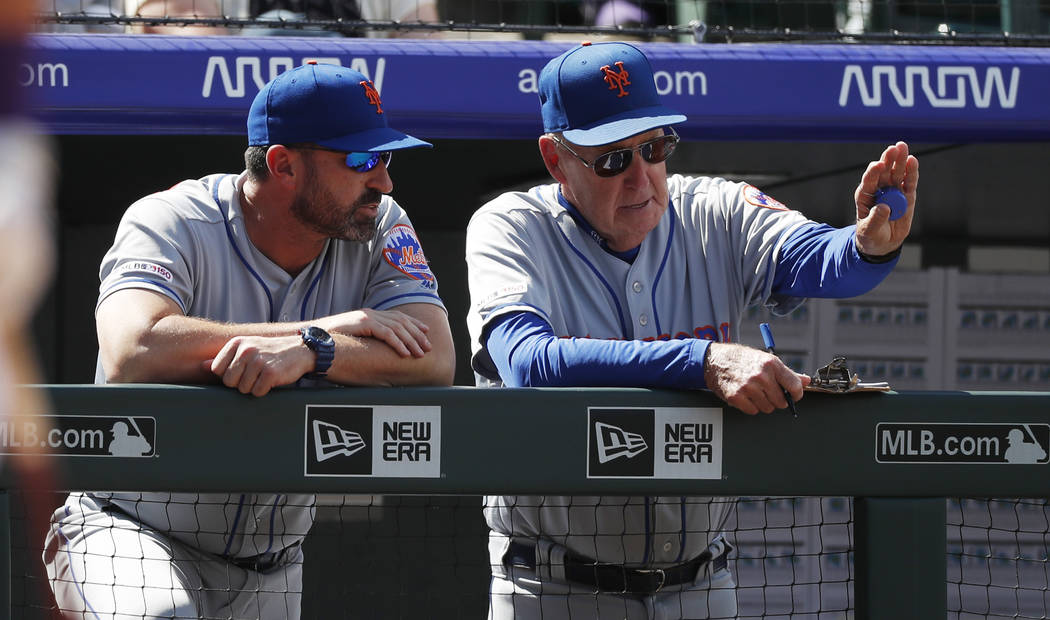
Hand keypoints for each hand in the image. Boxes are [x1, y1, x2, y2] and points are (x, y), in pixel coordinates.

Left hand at [207, 335, 311, 396]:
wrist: (300, 350)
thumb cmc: (270, 352)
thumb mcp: (247, 349)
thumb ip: (224, 358)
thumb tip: (202, 367)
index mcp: (237, 343)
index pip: (217, 370)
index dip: (229, 375)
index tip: (242, 370)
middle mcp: (246, 350)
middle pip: (229, 381)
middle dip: (241, 383)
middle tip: (255, 375)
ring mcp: (258, 361)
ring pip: (243, 389)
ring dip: (254, 387)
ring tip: (263, 376)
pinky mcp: (270, 372)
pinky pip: (257, 392)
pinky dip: (264, 390)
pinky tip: (271, 380)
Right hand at [318, 309, 430, 357]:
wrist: (313, 336)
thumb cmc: (330, 340)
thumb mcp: (353, 336)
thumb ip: (367, 338)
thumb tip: (377, 349)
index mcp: (369, 315)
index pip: (397, 317)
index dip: (413, 324)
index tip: (426, 332)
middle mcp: (371, 313)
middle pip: (401, 321)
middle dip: (417, 334)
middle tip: (428, 346)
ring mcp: (367, 317)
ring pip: (397, 328)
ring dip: (411, 341)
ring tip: (420, 353)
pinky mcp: (363, 324)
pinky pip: (386, 333)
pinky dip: (398, 343)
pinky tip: (406, 353)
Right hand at [703, 343, 809, 414]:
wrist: (716, 360)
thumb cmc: (742, 359)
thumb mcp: (766, 360)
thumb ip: (787, 373)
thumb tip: (806, 381)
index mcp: (771, 364)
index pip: (795, 386)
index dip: (796, 394)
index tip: (794, 396)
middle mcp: (761, 376)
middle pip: (781, 401)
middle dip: (778, 400)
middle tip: (769, 393)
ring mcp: (748, 387)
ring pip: (767, 408)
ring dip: (763, 404)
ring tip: (755, 393)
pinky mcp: (736, 397)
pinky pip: (753, 411)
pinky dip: (751, 407)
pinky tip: (746, 397)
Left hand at [854, 141, 918, 255]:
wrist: (883, 243)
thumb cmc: (871, 235)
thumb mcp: (869, 231)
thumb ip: (875, 220)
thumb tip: (884, 208)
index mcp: (865, 196)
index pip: (869, 181)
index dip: (873, 173)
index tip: (878, 165)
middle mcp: (879, 189)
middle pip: (884, 172)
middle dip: (888, 160)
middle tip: (893, 148)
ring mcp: (894, 191)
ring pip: (897, 173)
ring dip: (900, 160)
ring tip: (902, 147)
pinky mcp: (907, 195)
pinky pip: (909, 182)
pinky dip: (911, 172)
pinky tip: (912, 160)